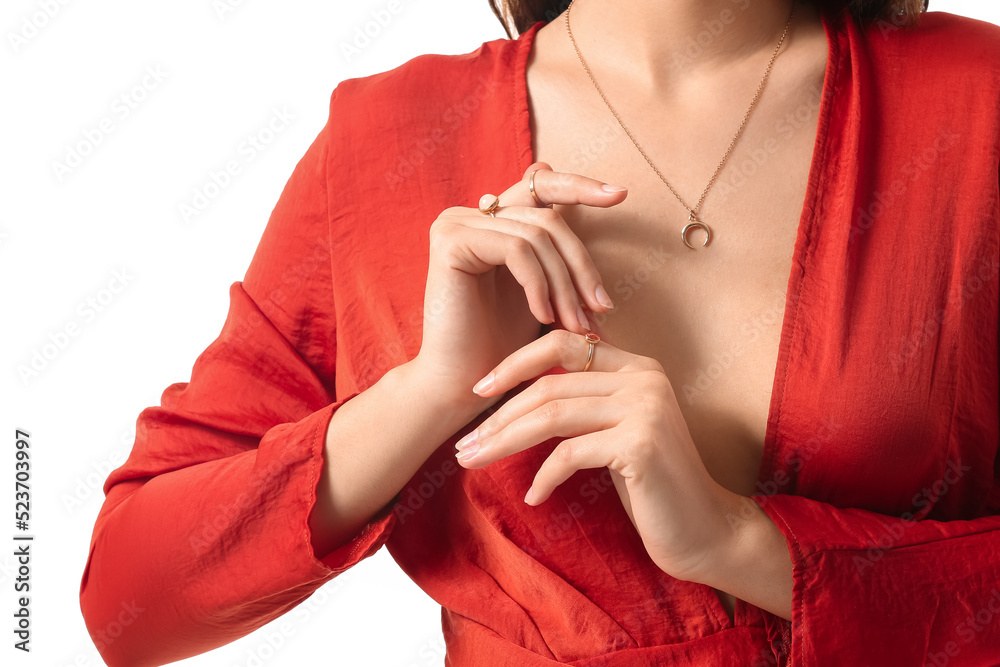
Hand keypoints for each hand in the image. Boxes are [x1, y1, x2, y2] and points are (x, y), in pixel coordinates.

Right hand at [411, 162, 624, 410]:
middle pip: (549, 218)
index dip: (581, 186)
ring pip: (538, 235)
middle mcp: (470, 214)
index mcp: (492, 220)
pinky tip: (543, 317)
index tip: (621, 194)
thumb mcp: (548, 292)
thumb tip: (615, 192)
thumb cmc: (505, 346)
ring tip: (576, 325)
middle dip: (582, 266)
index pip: (541, 185)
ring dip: (566, 284)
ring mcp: (456, 224)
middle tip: (602, 310)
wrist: (463, 385)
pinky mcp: (451, 240)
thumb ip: (567, 250)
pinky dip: (539, 285)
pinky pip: (516, 249)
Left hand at [451, 328, 746, 584]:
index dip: (514, 362)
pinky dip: (544, 478)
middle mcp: (643, 377)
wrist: (706, 531)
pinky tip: (533, 498)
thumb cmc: (653, 487)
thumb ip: (583, 403)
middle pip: (548, 386)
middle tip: (464, 444)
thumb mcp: (615, 433)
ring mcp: (645, 407)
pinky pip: (570, 454)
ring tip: (475, 463)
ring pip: (551, 416)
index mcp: (635, 366)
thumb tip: (518, 395)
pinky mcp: (641, 443)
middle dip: (498, 417)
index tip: (478, 391)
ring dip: (504, 443)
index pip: (561, 342)